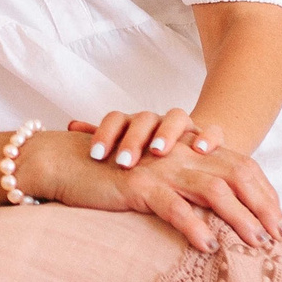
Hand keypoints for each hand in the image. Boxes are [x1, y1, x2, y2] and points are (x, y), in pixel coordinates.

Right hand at [20, 129, 281, 251]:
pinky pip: (173, 206)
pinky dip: (194, 226)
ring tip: (256, 244)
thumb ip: (184, 187)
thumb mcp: (155, 177)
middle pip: (236, 174)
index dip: (264, 192)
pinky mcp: (139, 185)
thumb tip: (215, 218)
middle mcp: (180, 155)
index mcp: (188, 151)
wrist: (64, 162)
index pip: (240, 165)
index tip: (279, 222)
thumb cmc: (110, 175)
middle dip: (263, 206)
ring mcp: (161, 168)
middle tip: (280, 237)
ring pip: (213, 190)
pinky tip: (207, 247)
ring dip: (239, 218)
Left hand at [70, 109, 211, 168]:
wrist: (190, 156)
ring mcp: (185, 127)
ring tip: (158, 152)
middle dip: (133, 140)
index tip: (95, 155)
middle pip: (144, 119)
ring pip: (176, 118)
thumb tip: (69, 125)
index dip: (104, 134)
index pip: (116, 119)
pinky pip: (213, 131)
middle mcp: (158, 121)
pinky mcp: (211, 137)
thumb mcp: (123, 153)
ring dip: (167, 134)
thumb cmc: (147, 160)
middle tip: (123, 163)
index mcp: (133, 124)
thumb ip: (99, 139)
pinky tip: (201, 150)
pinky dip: (208, 137)